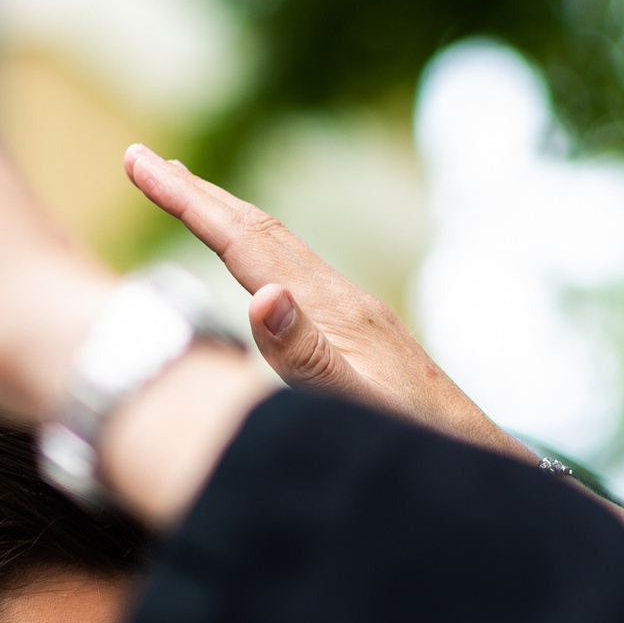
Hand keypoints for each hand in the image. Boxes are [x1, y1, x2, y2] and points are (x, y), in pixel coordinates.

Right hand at [123, 145, 537, 460]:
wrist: (484, 462)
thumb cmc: (418, 445)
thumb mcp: (357, 408)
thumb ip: (307, 358)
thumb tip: (262, 297)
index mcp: (331, 311)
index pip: (246, 244)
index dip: (188, 203)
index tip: (139, 164)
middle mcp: (342, 300)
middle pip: (259, 231)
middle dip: (197, 194)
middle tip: (142, 160)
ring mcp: (355, 315)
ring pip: (279, 249)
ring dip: (226, 216)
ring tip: (188, 192)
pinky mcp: (364, 336)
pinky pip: (295, 276)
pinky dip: (256, 254)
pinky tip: (256, 271)